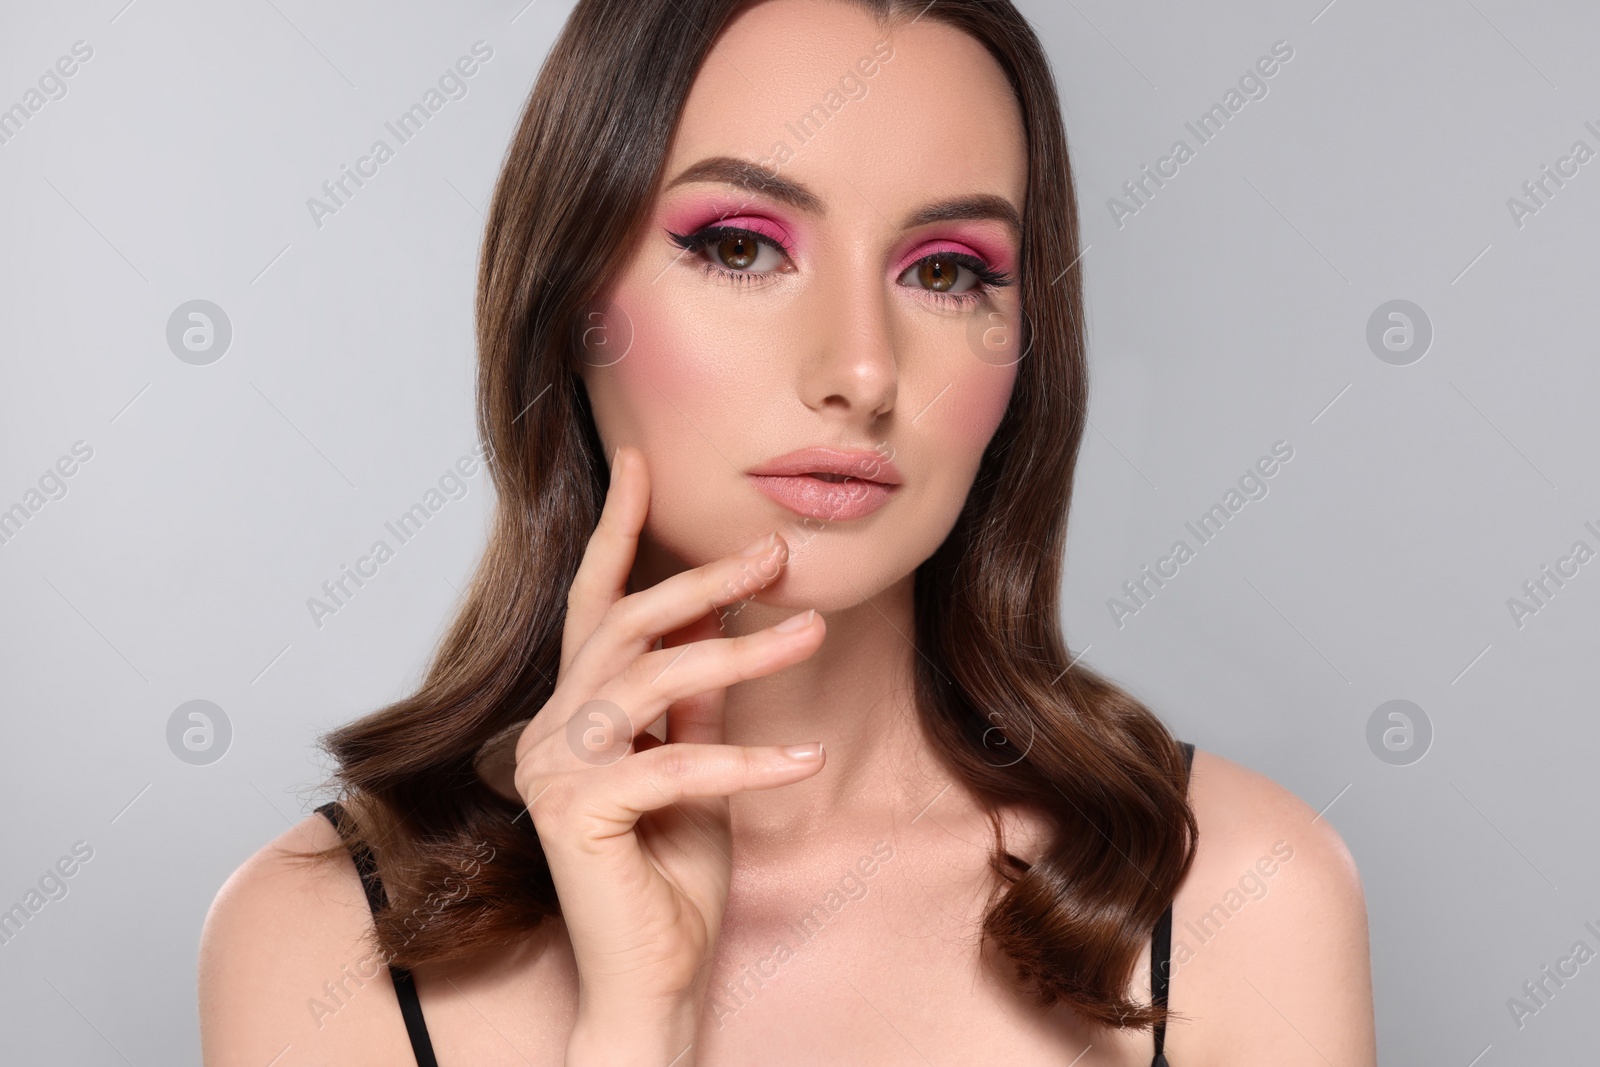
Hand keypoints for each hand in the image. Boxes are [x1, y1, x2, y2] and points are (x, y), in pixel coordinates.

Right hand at [510, 445, 826, 1031]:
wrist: (654, 981)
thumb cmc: (673, 875)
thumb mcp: (696, 765)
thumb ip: (695, 698)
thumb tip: (720, 616)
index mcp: (571, 713)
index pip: (593, 607)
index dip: (616, 531)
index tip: (640, 461)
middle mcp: (549, 732)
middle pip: (624, 630)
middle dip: (703, 581)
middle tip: (778, 553)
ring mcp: (554, 772)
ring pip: (650, 682)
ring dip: (740, 653)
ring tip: (813, 632)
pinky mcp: (578, 815)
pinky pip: (675, 766)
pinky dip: (746, 761)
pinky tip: (806, 757)